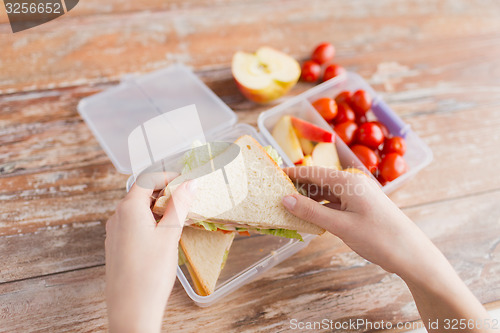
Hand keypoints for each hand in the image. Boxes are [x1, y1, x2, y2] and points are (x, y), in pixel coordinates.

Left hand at [105, 172, 195, 332]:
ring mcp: (114, 231)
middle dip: (164, 191)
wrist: (131, 309)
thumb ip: (180, 205)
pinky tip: (163, 234)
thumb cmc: (150, 273)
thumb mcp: (170, 235)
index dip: (167, 176)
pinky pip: (132, 224)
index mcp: (129, 208)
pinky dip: (149, 221)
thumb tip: (190, 183)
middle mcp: (117, 216)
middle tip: (186, 198)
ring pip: (137, 209)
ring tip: (178, 217)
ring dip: (157, 207)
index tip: (185, 180)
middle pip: (141, 192)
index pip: (147, 178)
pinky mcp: (116, 245)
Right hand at [281, 166, 436, 277]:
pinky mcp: (360, 207)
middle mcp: (353, 184)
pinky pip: (335, 203)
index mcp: (349, 181)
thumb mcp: (341, 226)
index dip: (291, 174)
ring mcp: (358, 195)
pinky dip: (320, 209)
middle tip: (274, 194)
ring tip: (287, 207)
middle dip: (297, 187)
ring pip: (326, 194)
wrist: (412, 254)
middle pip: (318, 181)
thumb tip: (285, 199)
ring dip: (308, 200)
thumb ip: (312, 212)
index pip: (313, 173)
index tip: (271, 176)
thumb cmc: (380, 238)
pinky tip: (308, 217)